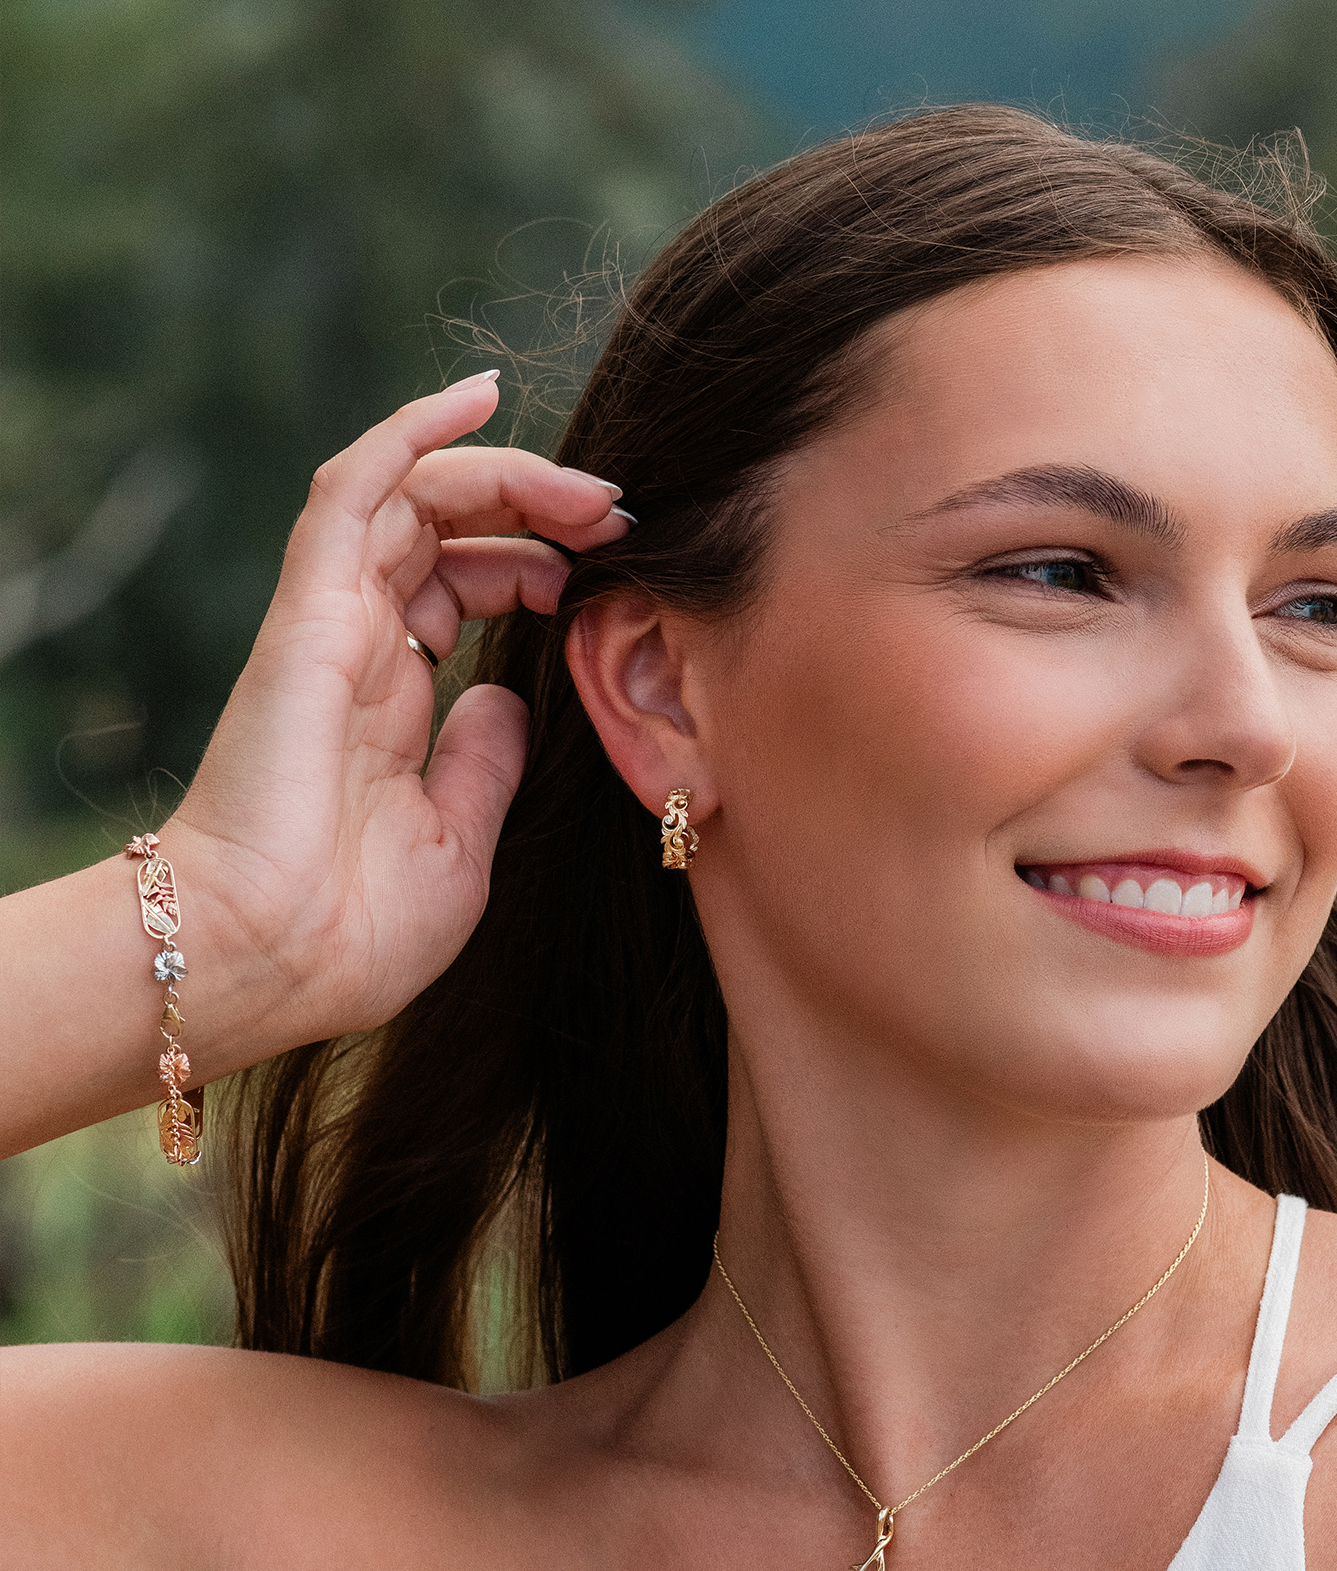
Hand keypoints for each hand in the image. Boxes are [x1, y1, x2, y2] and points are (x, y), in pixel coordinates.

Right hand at [170, 373, 628, 1045]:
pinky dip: (415, 434)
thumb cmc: (357, 929)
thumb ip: (485, 761)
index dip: (536, 566)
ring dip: (506, 474)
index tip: (608, 576)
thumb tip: (510, 696)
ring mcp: (332, 626)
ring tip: (588, 487)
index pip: (462, 589)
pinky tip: (481, 398)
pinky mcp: (310, 614)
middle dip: (537, 510)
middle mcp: (360, 651)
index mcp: (392, 703)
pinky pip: (358, 491)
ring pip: (414, 498)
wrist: (273, 960)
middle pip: (446, 532)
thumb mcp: (460, 842)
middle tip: (618, 515)